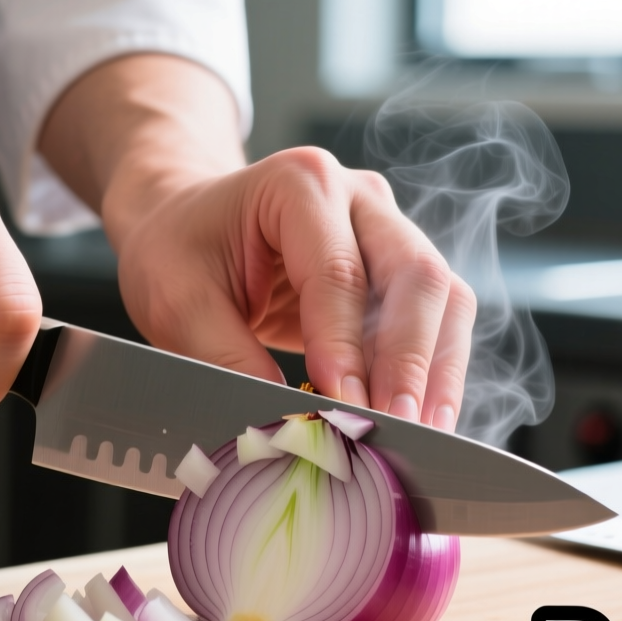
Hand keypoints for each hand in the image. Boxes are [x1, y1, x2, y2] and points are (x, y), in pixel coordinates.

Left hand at [41, 56, 474, 430]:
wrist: (187, 223)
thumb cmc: (179, 250)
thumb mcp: (178, 304)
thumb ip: (228, 360)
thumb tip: (286, 425)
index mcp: (298, 185)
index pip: (338, 271)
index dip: (346, 347)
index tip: (346, 407)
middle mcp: (358, 198)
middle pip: (415, 275)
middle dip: (412, 362)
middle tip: (399, 429)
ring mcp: (389, 229)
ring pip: (443, 298)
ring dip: (437, 372)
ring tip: (424, 435)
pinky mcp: (399, 270)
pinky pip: (438, 319)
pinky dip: (434, 372)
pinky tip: (421, 418)